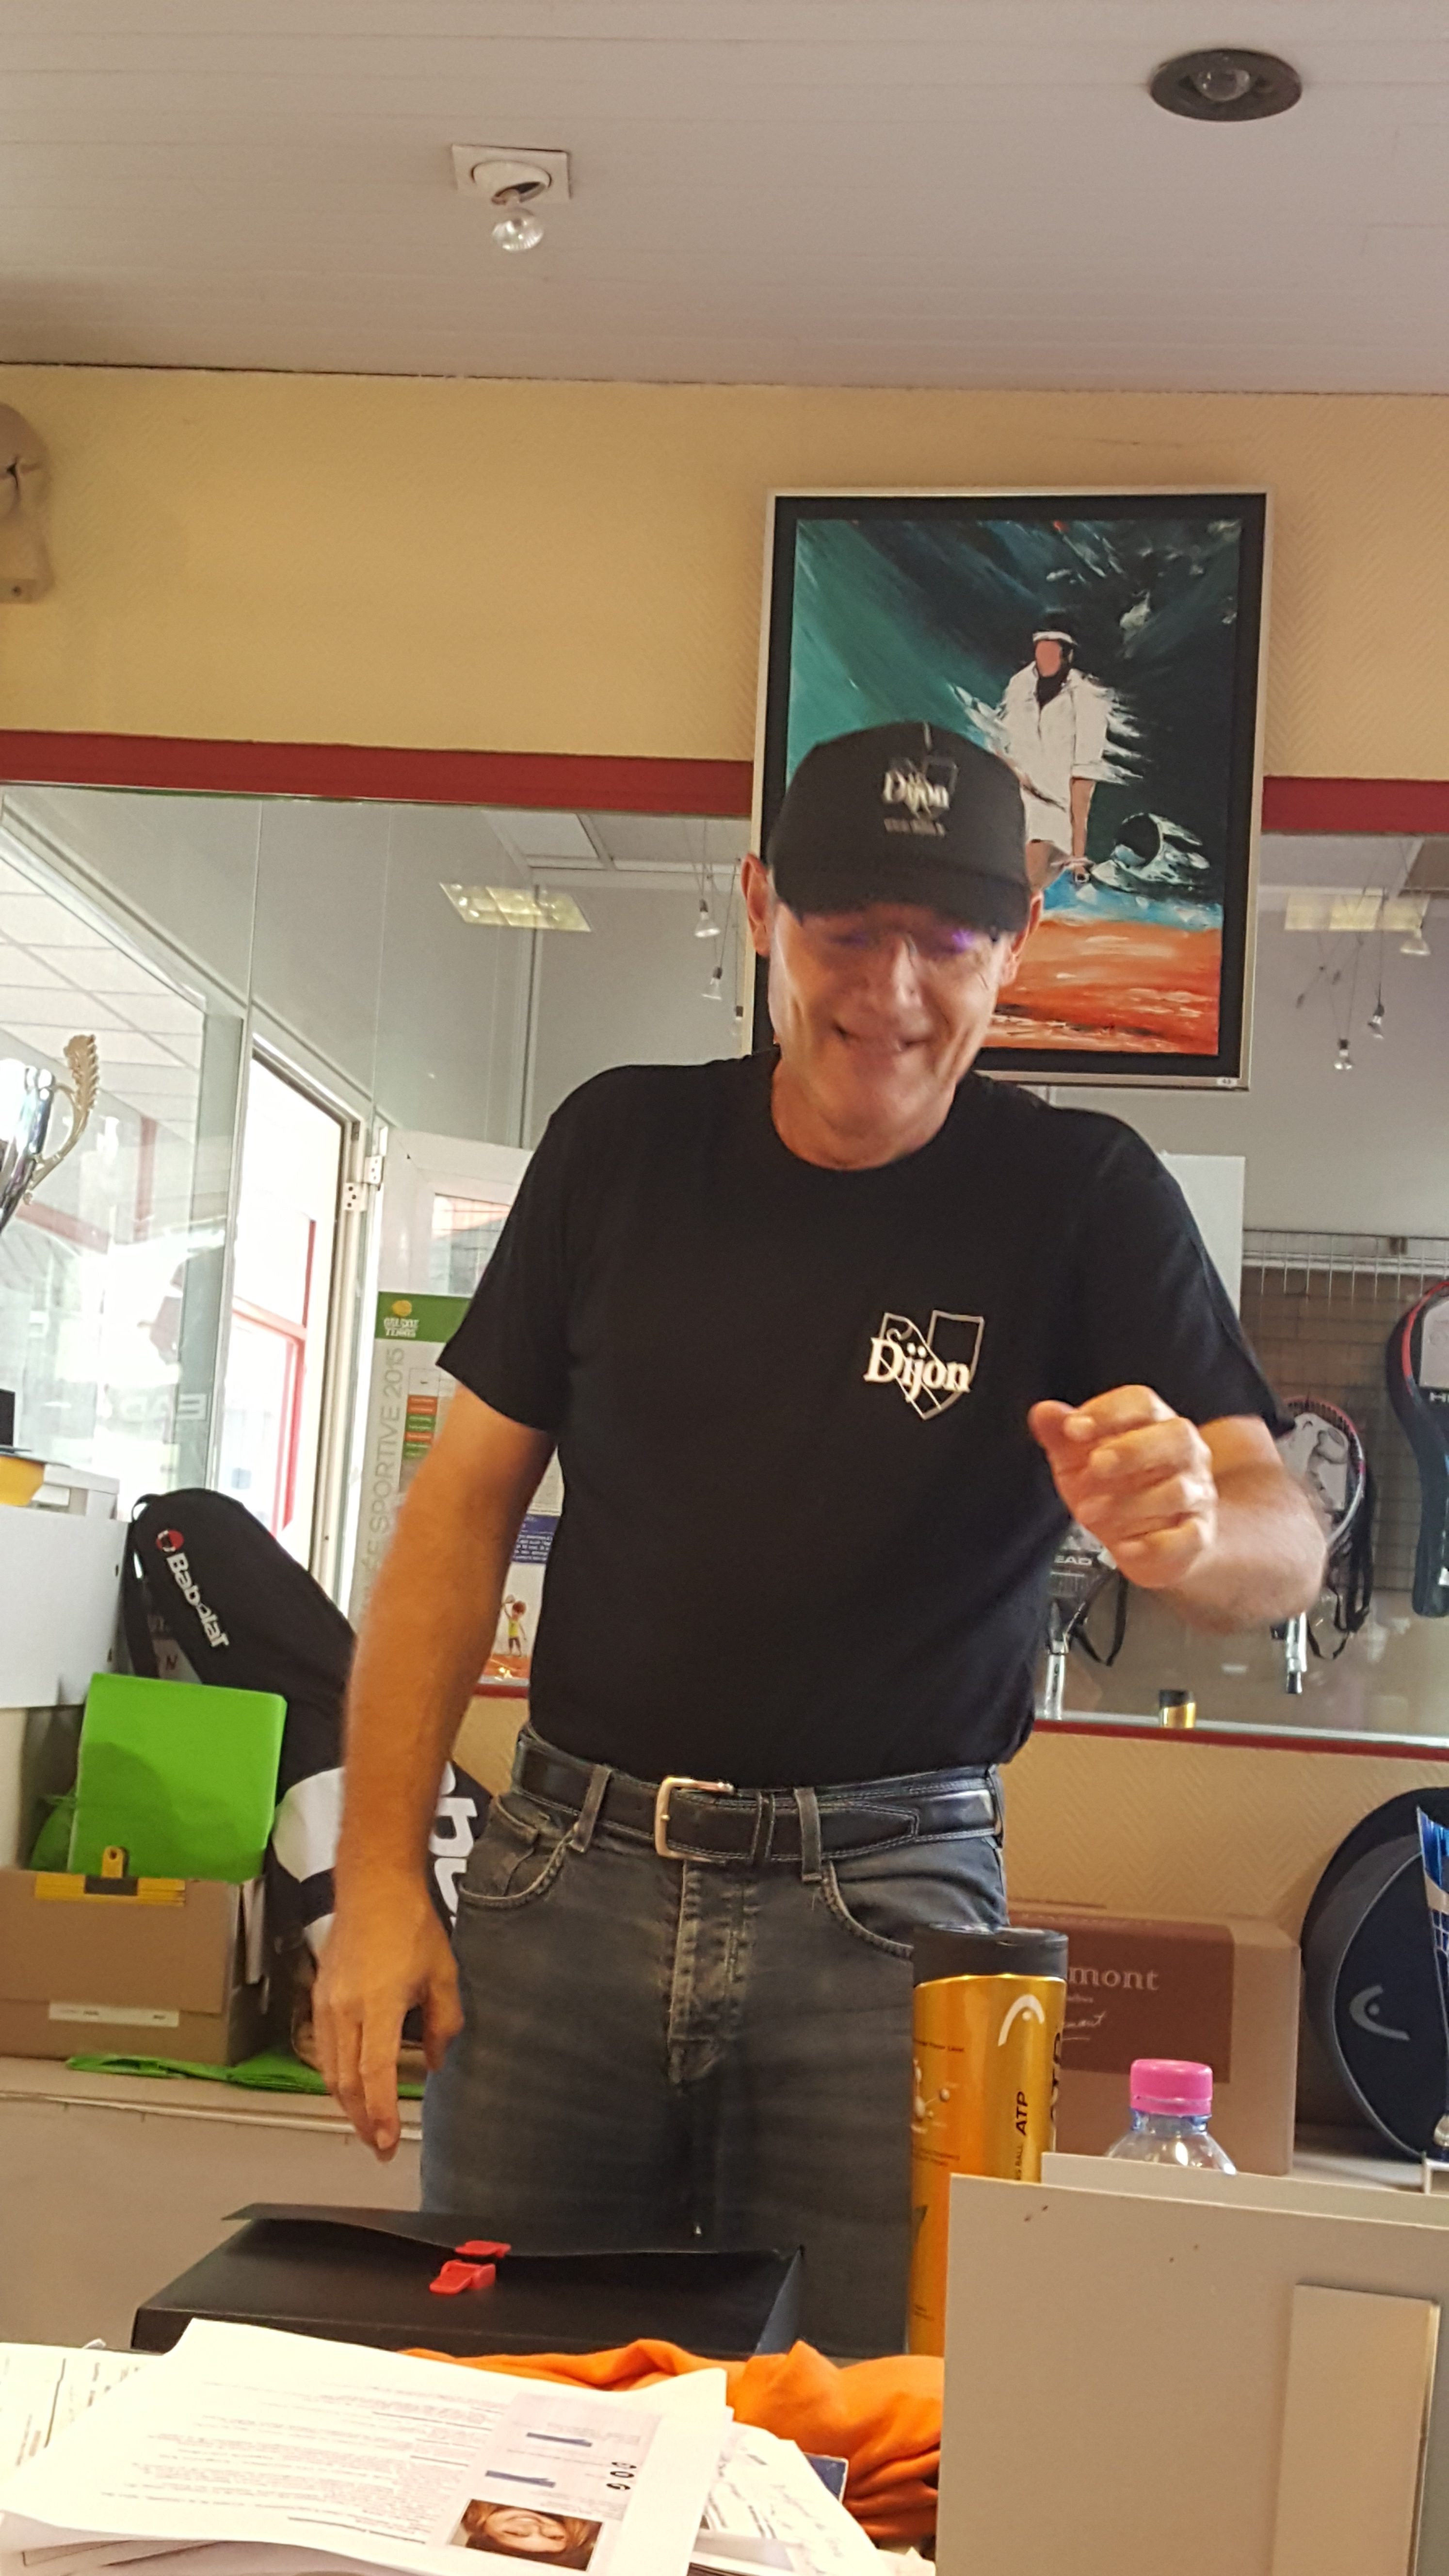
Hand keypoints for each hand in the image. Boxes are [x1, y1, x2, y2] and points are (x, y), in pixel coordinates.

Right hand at [313, 1876, 462, 2157]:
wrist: (373, 1887)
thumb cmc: (409, 1923)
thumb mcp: (443, 1973)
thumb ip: (444, 2022)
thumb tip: (437, 2060)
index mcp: (379, 2004)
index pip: (375, 2073)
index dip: (381, 2113)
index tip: (388, 2141)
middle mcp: (346, 2009)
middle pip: (348, 2082)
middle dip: (363, 2120)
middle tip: (380, 2146)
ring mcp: (327, 2004)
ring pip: (331, 2070)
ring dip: (347, 2104)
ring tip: (367, 2125)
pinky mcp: (319, 1998)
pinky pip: (323, 2050)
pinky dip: (336, 2076)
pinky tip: (350, 2087)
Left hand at [1029, 1384, 1218, 1592]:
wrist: (1142, 1541)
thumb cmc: (1111, 1488)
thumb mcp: (1078, 1460)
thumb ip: (1062, 1435)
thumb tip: (1043, 1412)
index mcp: (1154, 1425)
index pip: (1142, 1404)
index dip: (1109, 1412)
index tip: (1073, 1428)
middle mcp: (1184, 1455)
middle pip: (1177, 1436)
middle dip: (1133, 1449)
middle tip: (1095, 1465)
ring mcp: (1196, 1495)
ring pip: (1178, 1490)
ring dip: (1129, 1502)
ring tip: (1088, 1512)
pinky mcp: (1196, 1536)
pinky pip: (1188, 1538)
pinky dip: (1155, 1544)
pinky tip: (1124, 1547)